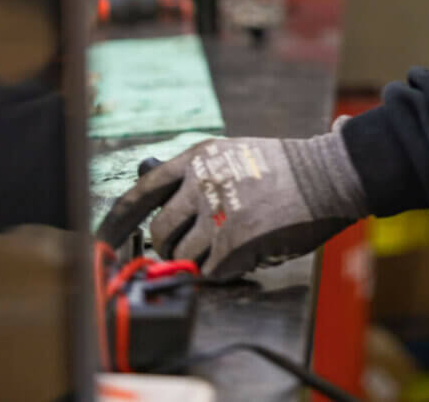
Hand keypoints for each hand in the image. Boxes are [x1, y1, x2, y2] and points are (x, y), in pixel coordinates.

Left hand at [96, 131, 366, 279]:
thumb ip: (196, 176)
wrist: (324, 175)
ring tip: (225, 249)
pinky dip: (223, 271)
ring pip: (181, 257)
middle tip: (190, 250)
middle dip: (168, 248)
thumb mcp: (232, 155)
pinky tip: (245, 254)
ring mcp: (214, 214)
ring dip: (198, 261)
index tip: (103, 240)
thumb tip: (157, 200)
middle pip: (158, 233)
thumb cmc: (282, 169)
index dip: (117, 220)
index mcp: (197, 158)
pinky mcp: (232, 244)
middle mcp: (199, 184)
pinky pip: (210, 272)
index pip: (141, 191)